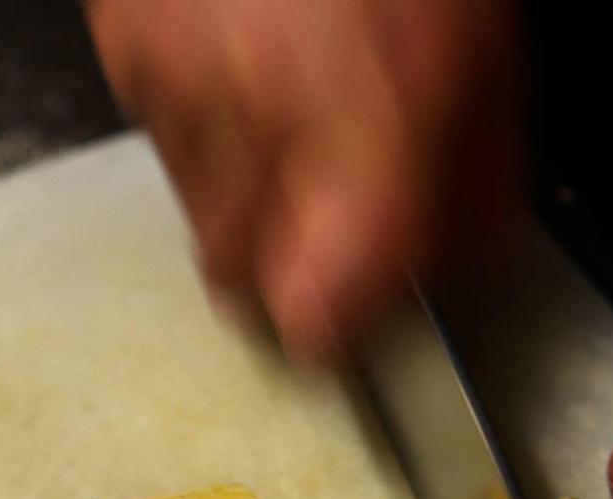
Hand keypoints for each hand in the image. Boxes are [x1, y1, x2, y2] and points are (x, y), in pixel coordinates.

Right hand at [84, 0, 520, 358]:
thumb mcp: (486, 48)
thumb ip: (476, 171)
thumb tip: (453, 261)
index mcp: (369, 114)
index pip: (318, 318)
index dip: (341, 336)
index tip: (364, 318)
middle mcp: (257, 113)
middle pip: (245, 288)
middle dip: (291, 272)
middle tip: (339, 216)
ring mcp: (173, 80)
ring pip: (199, 218)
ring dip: (249, 201)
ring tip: (298, 114)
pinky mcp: (126, 50)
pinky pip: (164, 141)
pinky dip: (207, 131)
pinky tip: (249, 66)